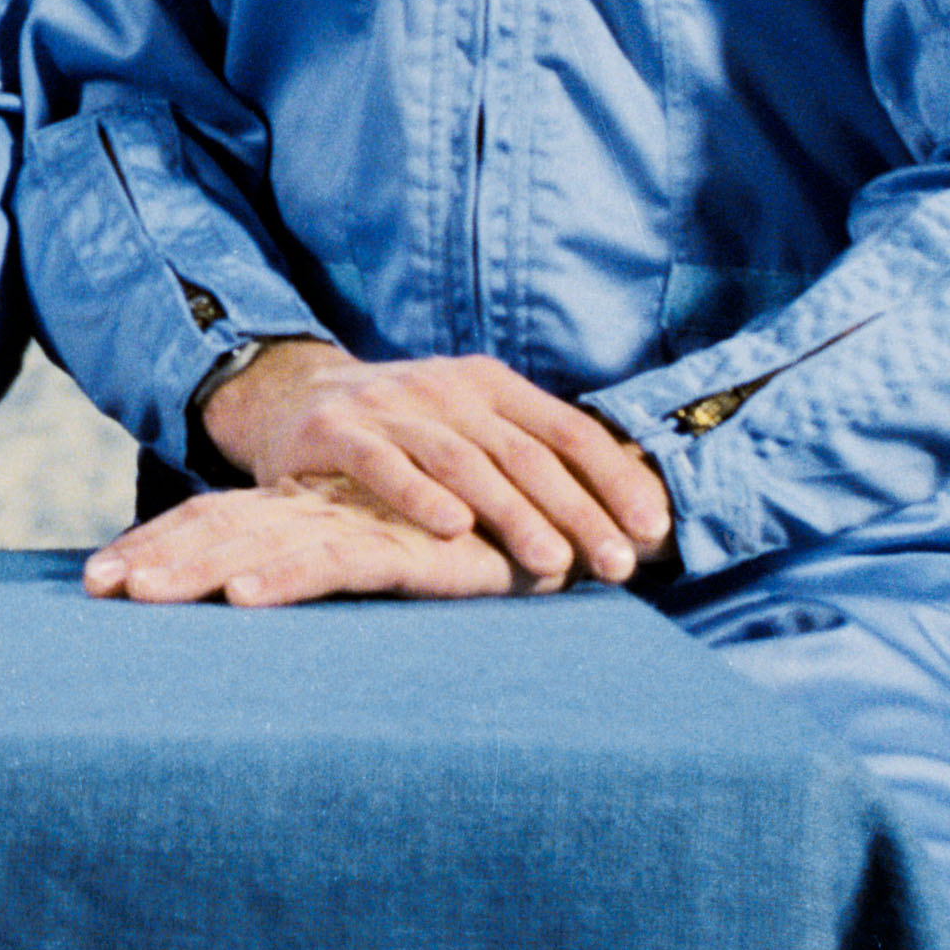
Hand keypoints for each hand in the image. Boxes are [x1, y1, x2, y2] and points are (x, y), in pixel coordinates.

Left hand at [85, 480, 528, 606]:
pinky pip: (333, 562)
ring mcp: (356, 523)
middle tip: (92, 586)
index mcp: (305, 510)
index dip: (156, 545)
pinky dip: (285, 578)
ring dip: (195, 568)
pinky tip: (244, 598)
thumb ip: (324, 568)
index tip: (97, 579)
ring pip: (259, 542)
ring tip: (140, 595)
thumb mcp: (375, 560)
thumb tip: (255, 601)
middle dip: (152, 556)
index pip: (215, 521)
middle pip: (217, 527)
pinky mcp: (402, 546)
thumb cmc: (455, 545)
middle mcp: (319, 509)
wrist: (547, 517)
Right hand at [194, 338, 670, 590]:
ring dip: (513, 513)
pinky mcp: (338, 429)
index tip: (653, 531)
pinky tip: (450, 528)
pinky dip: (418, 494)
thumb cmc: (409, 434)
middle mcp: (447, 388)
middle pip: (525, 453)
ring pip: (463, 460)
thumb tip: (629, 524)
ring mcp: (391, 405)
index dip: (614, 478)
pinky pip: (383, 463)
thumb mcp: (473, 429)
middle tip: (618, 564)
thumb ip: (534, 464)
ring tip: (552, 563)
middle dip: (578, 511)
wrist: (295, 398)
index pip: (568, 430)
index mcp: (491, 385)